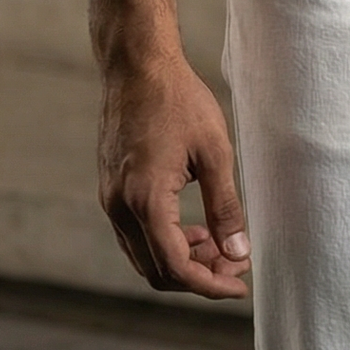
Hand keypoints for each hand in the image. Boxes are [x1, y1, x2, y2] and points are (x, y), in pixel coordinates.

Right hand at [97, 55, 251, 297]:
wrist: (137, 65)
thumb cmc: (178, 100)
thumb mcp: (213, 151)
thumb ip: (225, 207)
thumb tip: (238, 252)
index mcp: (146, 201)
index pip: (176, 268)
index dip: (210, 284)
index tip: (240, 284)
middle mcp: (120, 208)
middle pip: (157, 271)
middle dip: (199, 275)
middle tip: (234, 262)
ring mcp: (110, 200)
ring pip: (143, 256)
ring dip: (181, 261)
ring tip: (218, 244)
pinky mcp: (109, 190)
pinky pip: (134, 235)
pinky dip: (163, 242)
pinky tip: (191, 226)